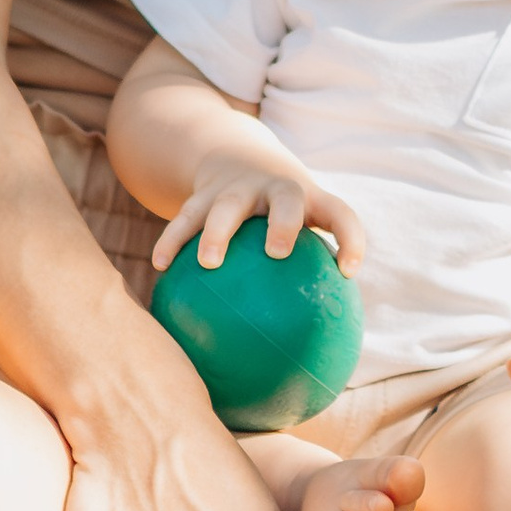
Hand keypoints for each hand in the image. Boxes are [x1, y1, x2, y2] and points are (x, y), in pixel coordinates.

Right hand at [149, 147, 364, 279]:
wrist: (238, 156)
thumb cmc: (279, 216)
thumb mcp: (298, 231)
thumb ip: (307, 282)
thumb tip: (314, 354)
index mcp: (308, 199)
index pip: (339, 214)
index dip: (350, 238)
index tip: (349, 270)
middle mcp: (275, 188)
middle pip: (286, 198)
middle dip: (283, 223)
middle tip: (277, 253)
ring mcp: (238, 187)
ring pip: (227, 205)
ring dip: (218, 231)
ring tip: (209, 263)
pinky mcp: (204, 193)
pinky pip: (185, 217)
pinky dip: (173, 239)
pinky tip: (160, 266)